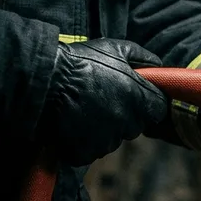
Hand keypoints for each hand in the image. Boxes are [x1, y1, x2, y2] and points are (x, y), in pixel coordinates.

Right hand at [39, 39, 167, 165]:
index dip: (146, 104)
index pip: (158, 110)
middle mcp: (128, 123)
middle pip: (135, 126)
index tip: (132, 98)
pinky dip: (82, 142)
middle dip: (124, 116)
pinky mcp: (85, 152)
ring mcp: (106, 140)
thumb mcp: (114, 48)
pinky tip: (72, 124)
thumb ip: (142, 57)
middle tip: (102, 100)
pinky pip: (90, 151)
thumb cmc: (80, 61)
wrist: (42, 79)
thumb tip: (158, 65)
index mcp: (141, 100)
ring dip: (102, 130)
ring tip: (83, 110)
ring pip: (112, 140)